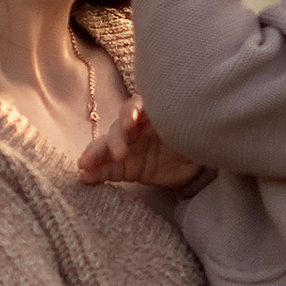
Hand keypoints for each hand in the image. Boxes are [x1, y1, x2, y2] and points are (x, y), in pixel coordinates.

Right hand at [78, 99, 204, 191]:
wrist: (200, 163)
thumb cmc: (195, 137)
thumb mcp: (192, 128)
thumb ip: (182, 121)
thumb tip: (188, 114)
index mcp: (152, 113)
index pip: (137, 107)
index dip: (131, 113)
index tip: (131, 124)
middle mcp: (136, 127)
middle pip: (119, 129)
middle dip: (116, 139)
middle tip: (118, 153)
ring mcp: (129, 147)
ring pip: (107, 148)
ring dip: (96, 155)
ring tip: (86, 166)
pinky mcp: (127, 167)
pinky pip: (108, 169)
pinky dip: (95, 173)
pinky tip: (85, 177)